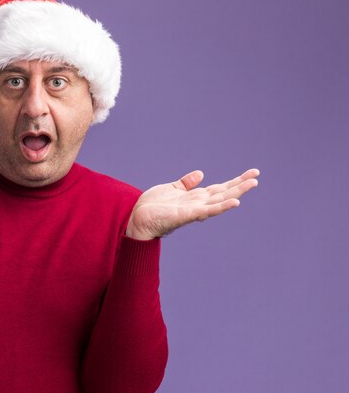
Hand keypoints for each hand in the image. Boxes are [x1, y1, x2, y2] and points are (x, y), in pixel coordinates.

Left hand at [126, 168, 259, 239]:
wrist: (136, 218)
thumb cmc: (152, 207)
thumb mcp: (171, 189)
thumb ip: (186, 183)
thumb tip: (201, 173)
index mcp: (195, 198)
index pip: (219, 188)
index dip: (234, 181)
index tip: (251, 173)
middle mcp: (198, 204)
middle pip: (224, 193)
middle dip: (240, 185)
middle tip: (257, 176)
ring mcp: (194, 210)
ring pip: (220, 200)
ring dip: (236, 193)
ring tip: (252, 184)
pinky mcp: (187, 215)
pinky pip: (207, 210)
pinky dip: (222, 207)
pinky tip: (235, 202)